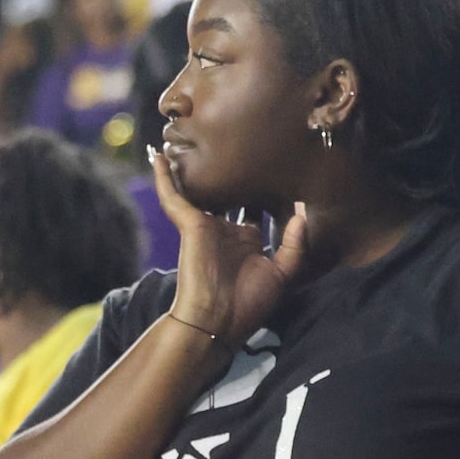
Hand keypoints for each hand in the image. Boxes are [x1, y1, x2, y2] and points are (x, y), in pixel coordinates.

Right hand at [151, 153, 309, 346]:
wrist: (218, 322)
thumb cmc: (249, 304)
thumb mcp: (282, 273)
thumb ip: (294, 243)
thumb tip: (301, 214)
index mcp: (248, 240)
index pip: (258, 207)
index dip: (268, 189)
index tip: (282, 167)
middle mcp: (227, 229)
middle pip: (231, 192)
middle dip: (236, 171)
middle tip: (248, 143)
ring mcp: (208, 224)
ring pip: (201, 188)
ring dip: (196, 166)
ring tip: (192, 136)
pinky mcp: (191, 223)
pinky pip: (173, 195)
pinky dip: (164, 177)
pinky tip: (158, 155)